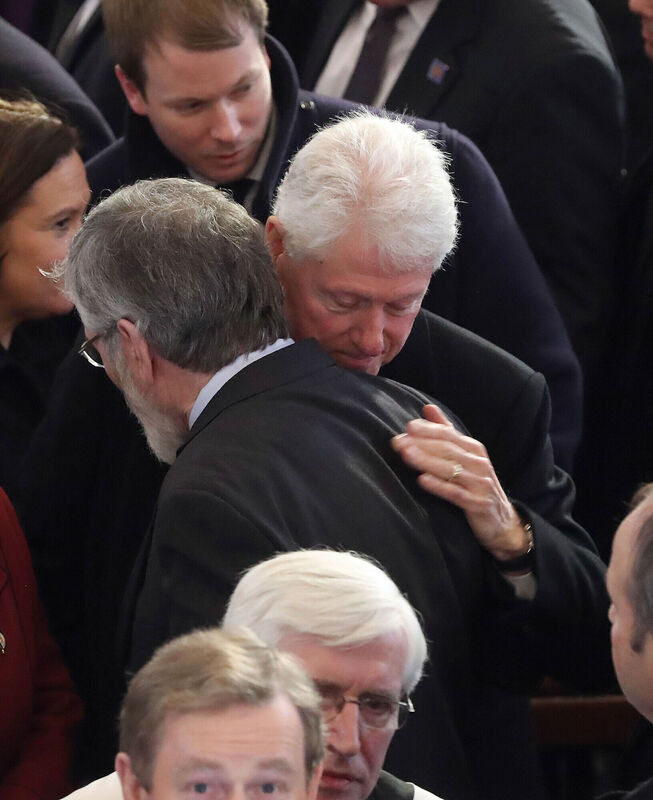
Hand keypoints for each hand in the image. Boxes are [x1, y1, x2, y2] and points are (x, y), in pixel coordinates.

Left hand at [391, 404, 529, 560]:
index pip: (448, 435)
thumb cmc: (476, 484)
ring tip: (405, 455)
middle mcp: (479, 463)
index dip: (428, 430)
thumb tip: (427, 407)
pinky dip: (438, 486)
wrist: (501, 521)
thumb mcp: (464, 456)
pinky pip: (456, 493)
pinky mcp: (479, 504)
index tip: (407, 428)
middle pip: (447, 450)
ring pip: (450, 469)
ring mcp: (480, 484)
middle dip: (421, 444)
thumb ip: (446, 432)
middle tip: (398, 442)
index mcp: (474, 449)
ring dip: (426, 461)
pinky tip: (422, 480)